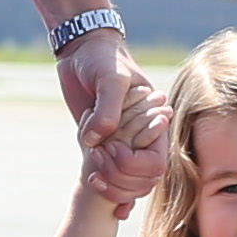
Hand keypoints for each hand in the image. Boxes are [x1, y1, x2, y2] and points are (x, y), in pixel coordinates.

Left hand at [61, 30, 166, 202]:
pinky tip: (94, 185)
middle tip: (95, 157)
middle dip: (118, 176)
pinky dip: (105, 185)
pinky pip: (110, 174)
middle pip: (143, 180)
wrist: (81, 51)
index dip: (134, 165)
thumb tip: (96, 143)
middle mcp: (140, 136)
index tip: (110, 147)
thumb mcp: (109, 79)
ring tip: (91, 170)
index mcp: (153, 122)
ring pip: (128, 183)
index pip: (156, 162)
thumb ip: (107, 111)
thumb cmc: (102, 59)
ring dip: (111, 184)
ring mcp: (121, 141)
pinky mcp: (102, 142)